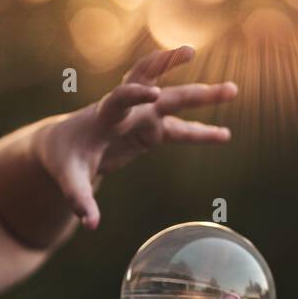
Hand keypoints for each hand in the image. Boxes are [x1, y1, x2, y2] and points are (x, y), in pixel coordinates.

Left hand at [34, 45, 238, 229]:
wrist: (63, 144)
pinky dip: (200, 132)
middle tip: (207, 74)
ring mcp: (141, 116)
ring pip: (175, 101)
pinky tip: (226, 136)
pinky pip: (179, 129)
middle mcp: (127, 108)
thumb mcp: (68, 179)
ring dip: (203, 96)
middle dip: (186, 85)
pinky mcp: (148, 130)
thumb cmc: (64, 158)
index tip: (154, 94)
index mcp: (104, 114)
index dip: (137, 94)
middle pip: (158, 88)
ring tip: (234, 90)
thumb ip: (79, 199)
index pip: (122, 97)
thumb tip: (90, 225)